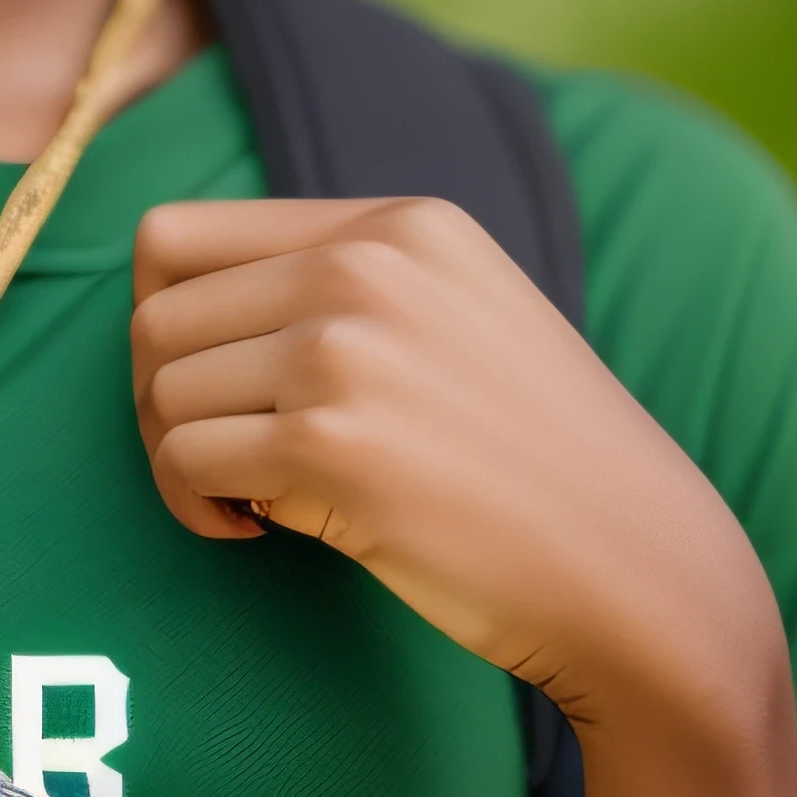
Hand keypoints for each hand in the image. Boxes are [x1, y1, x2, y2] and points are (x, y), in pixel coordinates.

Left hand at [131, 197, 781, 735]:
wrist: (642, 571)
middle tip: (220, 461)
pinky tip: (255, 532)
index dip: (165, 321)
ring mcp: (346, 349)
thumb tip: (173, 303)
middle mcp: (366, 266)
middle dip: (162, 399)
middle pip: (154, 315)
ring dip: (177, 458)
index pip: (177, 235)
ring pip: (162, 388)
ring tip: (248, 501)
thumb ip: (345, 283)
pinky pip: (183, 461)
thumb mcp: (458, 316)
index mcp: (398, 225)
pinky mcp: (330, 444)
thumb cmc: (538, 464)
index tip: (211, 386)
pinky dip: (193, 508)